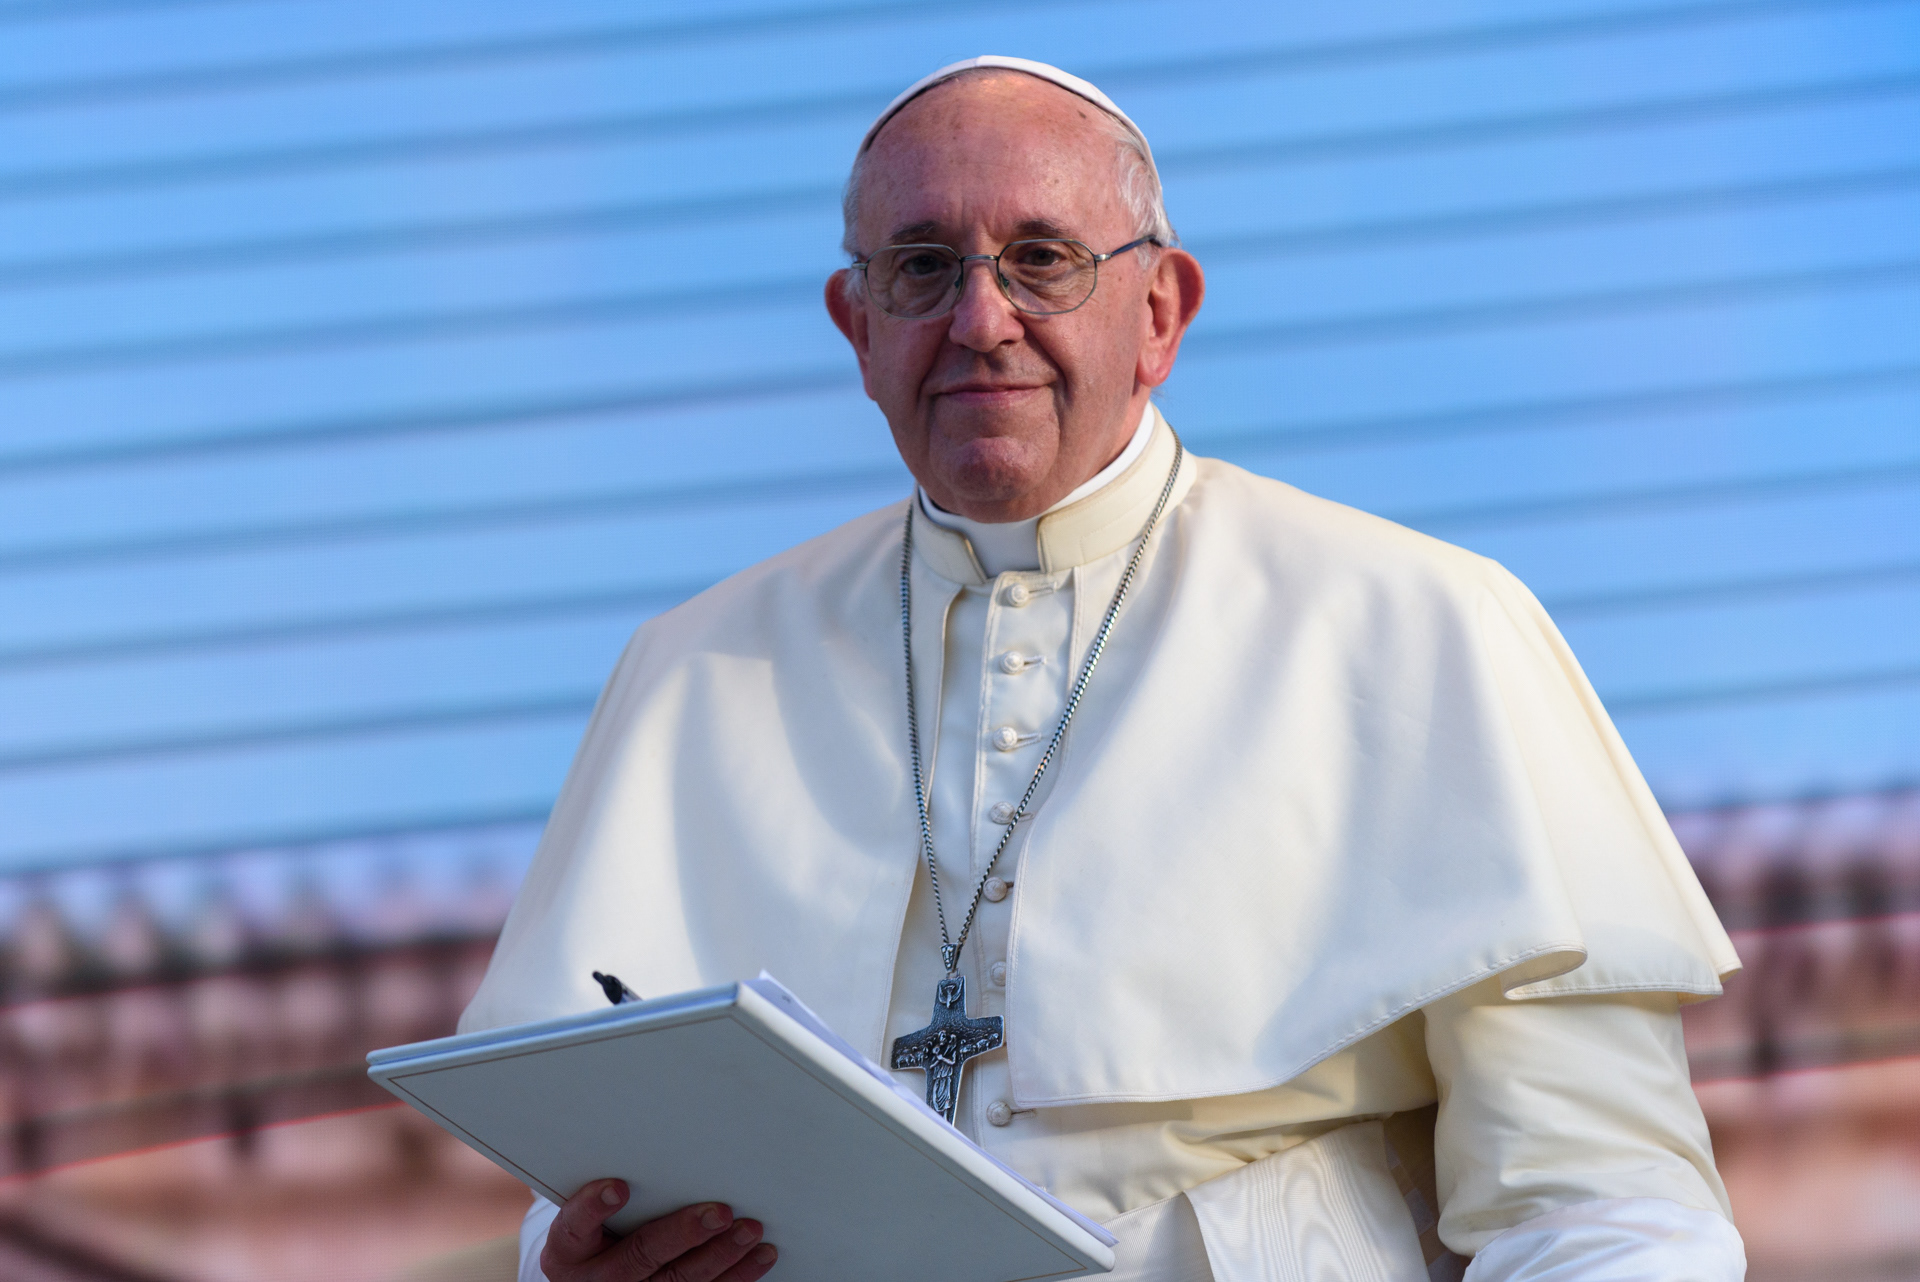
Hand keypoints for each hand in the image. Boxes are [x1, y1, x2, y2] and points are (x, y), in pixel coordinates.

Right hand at [540, 1179, 777, 1281]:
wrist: (591, 1274)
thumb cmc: (596, 1227)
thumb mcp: (587, 1209)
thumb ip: (610, 1183)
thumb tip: (659, 1131)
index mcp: (568, 1249)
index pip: (575, 1227)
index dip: (593, 1208)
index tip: (617, 1186)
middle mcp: (595, 1279)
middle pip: (640, 1256)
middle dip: (683, 1235)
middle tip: (719, 1213)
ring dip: (721, 1256)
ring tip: (750, 1230)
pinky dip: (737, 1276)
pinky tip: (760, 1256)